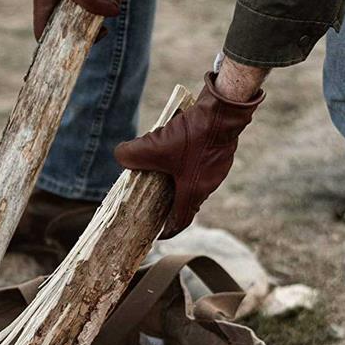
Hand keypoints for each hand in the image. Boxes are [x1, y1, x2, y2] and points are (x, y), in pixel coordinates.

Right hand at [31, 0, 122, 38]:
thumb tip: (111, 14)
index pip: (44, 35)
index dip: (57, 47)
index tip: (80, 47)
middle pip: (66, 29)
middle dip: (85, 32)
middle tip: (102, 28)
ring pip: (82, 17)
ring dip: (98, 18)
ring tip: (110, 9)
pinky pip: (93, 4)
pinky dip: (104, 5)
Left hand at [113, 70, 264, 237]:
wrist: (224, 112)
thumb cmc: (193, 136)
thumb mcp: (153, 146)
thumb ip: (131, 155)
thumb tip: (120, 156)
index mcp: (194, 191)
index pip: (182, 220)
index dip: (169, 229)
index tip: (159, 233)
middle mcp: (208, 183)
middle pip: (187, 199)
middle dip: (170, 201)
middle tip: (155, 198)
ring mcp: (217, 167)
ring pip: (195, 179)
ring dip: (179, 177)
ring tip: (162, 168)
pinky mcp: (220, 151)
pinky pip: (201, 161)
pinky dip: (188, 160)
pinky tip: (177, 146)